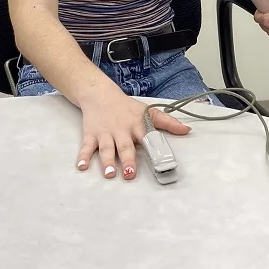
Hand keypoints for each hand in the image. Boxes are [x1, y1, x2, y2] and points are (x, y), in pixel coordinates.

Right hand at [76, 86, 190, 178]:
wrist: (100, 94)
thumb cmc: (127, 107)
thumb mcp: (148, 112)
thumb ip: (167, 122)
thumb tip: (187, 130)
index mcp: (137, 126)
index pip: (147, 138)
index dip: (153, 148)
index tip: (159, 161)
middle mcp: (121, 130)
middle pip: (125, 147)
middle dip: (128, 160)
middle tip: (130, 174)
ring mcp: (105, 133)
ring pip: (106, 148)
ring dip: (107, 161)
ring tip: (109, 174)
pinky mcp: (91, 134)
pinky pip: (86, 147)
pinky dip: (83, 156)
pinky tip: (81, 166)